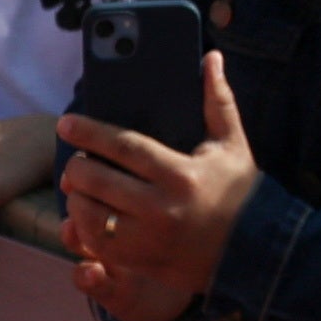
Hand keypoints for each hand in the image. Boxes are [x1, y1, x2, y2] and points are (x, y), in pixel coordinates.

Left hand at [58, 51, 258, 320]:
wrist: (254, 252)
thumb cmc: (240, 193)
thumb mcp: (232, 146)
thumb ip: (217, 101)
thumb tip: (211, 58)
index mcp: (182, 175)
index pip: (125, 147)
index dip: (90, 133)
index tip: (66, 123)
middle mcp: (162, 209)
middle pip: (97, 181)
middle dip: (76, 167)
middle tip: (74, 159)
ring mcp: (148, 240)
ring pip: (89, 215)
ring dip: (76, 198)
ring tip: (79, 187)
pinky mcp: (141, 262)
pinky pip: (96, 244)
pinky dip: (84, 228)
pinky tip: (87, 214)